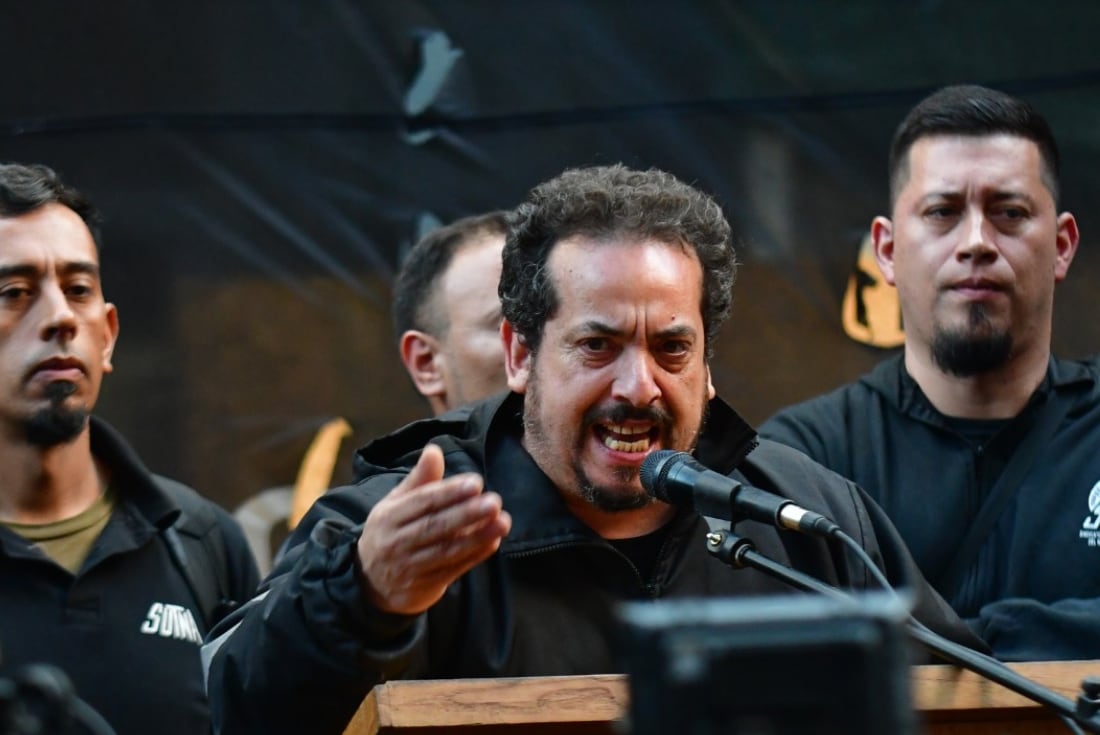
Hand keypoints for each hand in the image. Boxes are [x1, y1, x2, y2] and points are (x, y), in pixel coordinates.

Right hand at [356, 443, 511, 614]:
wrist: (370, 584)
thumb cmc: (390, 533)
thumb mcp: (394, 505)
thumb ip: (418, 480)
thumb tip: (434, 451)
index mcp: (389, 517)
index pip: (422, 502)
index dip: (449, 492)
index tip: (475, 482)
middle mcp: (398, 542)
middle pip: (435, 527)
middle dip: (466, 514)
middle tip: (494, 502)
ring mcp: (411, 567)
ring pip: (446, 550)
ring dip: (477, 537)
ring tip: (502, 522)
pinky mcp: (425, 586)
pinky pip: (453, 569)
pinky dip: (474, 556)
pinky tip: (493, 541)